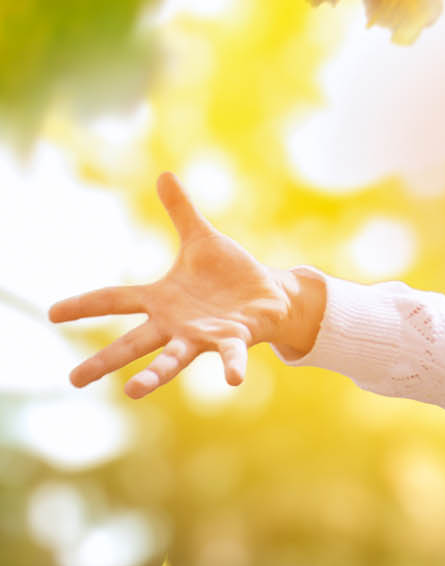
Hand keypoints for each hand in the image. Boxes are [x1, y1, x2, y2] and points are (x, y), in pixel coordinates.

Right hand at [49, 172, 295, 398]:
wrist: (270, 295)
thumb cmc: (231, 274)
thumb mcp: (203, 238)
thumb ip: (182, 212)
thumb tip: (164, 175)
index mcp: (162, 299)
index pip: (115, 300)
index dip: (84, 305)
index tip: (51, 313)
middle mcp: (176, 324)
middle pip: (133, 343)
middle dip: (104, 361)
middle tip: (73, 380)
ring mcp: (203, 335)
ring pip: (173, 358)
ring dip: (155, 375)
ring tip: (133, 391)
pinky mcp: (235, 339)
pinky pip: (231, 354)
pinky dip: (232, 366)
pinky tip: (233, 380)